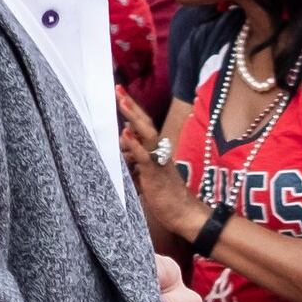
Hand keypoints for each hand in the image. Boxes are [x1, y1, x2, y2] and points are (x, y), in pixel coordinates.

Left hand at [117, 97, 213, 250]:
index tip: (120, 94)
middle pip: (145, 123)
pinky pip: (145, 156)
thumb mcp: (144, 175)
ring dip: (133, 117)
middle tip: (118, 88)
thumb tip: (123, 142)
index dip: (132, 110)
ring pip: (146, 133)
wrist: (184, 214)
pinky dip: (135, 144)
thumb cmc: (165, 197)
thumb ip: (134, 158)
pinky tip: (126, 133)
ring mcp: (158, 161)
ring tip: (121, 101)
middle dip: (131, 105)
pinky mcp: (155, 173)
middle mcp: (159, 151)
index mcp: (156, 151)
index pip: (143, 126)